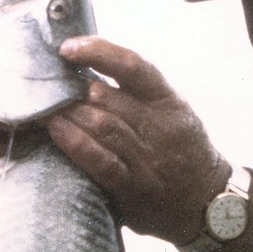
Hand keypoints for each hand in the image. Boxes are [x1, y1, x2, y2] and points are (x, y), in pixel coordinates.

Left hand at [47, 37, 228, 242]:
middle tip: (45, 86)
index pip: (133, 67)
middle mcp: (159, 127)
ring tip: (44, 107)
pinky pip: (100, 161)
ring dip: (67, 114)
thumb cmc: (182, 152)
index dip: (98, 52)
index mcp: (168, 102)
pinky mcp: (133, 187)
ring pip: (101, 126)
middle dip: (70, 90)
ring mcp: (147, 159)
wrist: (208, 202)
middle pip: (106, 97)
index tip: (68, 49)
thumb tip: (86, 76)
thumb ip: (139, 96)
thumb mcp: (173, 114)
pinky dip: (75, 143)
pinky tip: (56, 130)